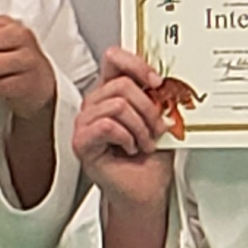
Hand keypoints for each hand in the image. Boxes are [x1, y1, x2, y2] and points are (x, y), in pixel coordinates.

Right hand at [72, 50, 176, 211]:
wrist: (146, 188)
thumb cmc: (150, 157)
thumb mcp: (160, 119)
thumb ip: (158, 97)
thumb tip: (166, 82)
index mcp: (112, 93)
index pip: (114, 59)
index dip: (137, 64)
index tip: (157, 81)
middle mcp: (96, 104)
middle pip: (122, 84)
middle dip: (148, 108)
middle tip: (156, 128)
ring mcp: (85, 122)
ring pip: (117, 105)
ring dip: (140, 127)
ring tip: (144, 142)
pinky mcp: (81, 142)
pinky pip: (107, 126)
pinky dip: (127, 137)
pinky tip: (130, 148)